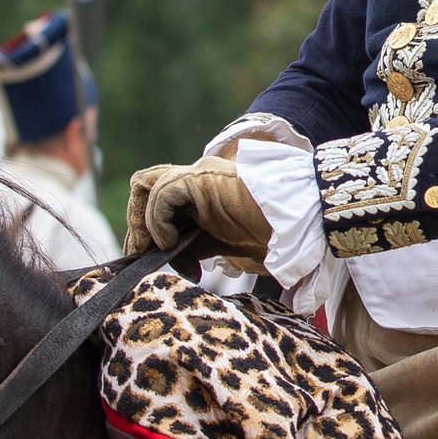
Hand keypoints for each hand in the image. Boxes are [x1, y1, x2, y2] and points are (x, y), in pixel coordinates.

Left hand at [123, 156, 273, 265]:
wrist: (300, 223)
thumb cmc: (274, 236)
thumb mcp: (224, 246)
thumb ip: (197, 247)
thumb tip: (174, 258)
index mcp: (202, 194)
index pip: (158, 203)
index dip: (149, 233)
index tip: (157, 262)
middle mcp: (196, 180)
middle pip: (145, 189)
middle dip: (137, 225)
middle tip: (144, 257)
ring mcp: (198, 175)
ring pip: (146, 185)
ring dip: (141, 221)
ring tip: (156, 249)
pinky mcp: (200, 178)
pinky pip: (161, 192)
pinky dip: (156, 220)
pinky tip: (169, 242)